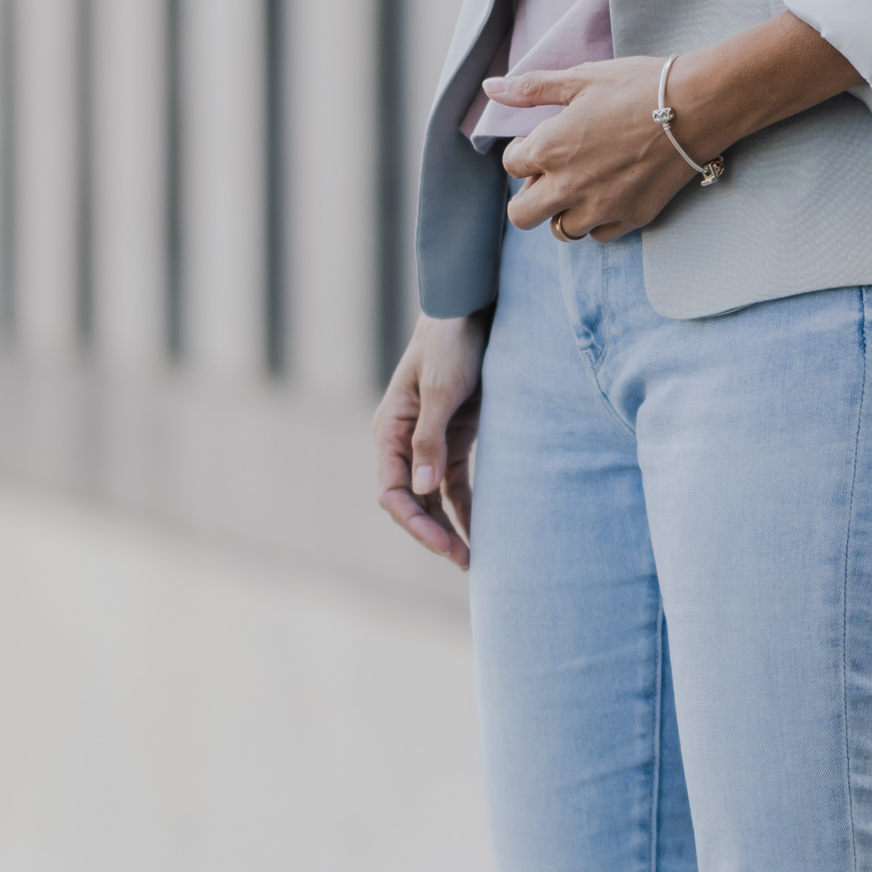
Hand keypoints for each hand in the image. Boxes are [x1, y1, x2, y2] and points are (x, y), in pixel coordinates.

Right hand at [374, 308, 489, 565]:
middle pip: (412, 501)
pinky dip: (467, 507)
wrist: (472, 310)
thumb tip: (421, 489)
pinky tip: (482, 532)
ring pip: (433, 498)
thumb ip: (431, 438)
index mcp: (389, 430)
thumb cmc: (452, 344)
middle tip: (466, 561)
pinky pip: (455, 483)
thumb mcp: (444, 389)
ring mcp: (429, 442)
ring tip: (474, 559)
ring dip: (450, 527)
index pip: (393, 491)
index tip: (445, 544)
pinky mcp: (455, 438)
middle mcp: (404, 441)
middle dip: (434, 533)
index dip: (415, 523)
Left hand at [492, 56, 702, 238]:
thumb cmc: (639, 86)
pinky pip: (600, 235)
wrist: (697, 106)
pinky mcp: (632, 217)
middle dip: (528, 197)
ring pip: (562, 231)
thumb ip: (532, 88)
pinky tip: (610, 195)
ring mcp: (601, 207)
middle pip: (523, 216)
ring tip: (583, 186)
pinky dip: (598, 221)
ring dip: (564, 212)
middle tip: (550, 177)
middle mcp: (569, 186)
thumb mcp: (581, 78)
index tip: (542, 142)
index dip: (522, 153)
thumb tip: (490, 88)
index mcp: (549, 149)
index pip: (511, 166)